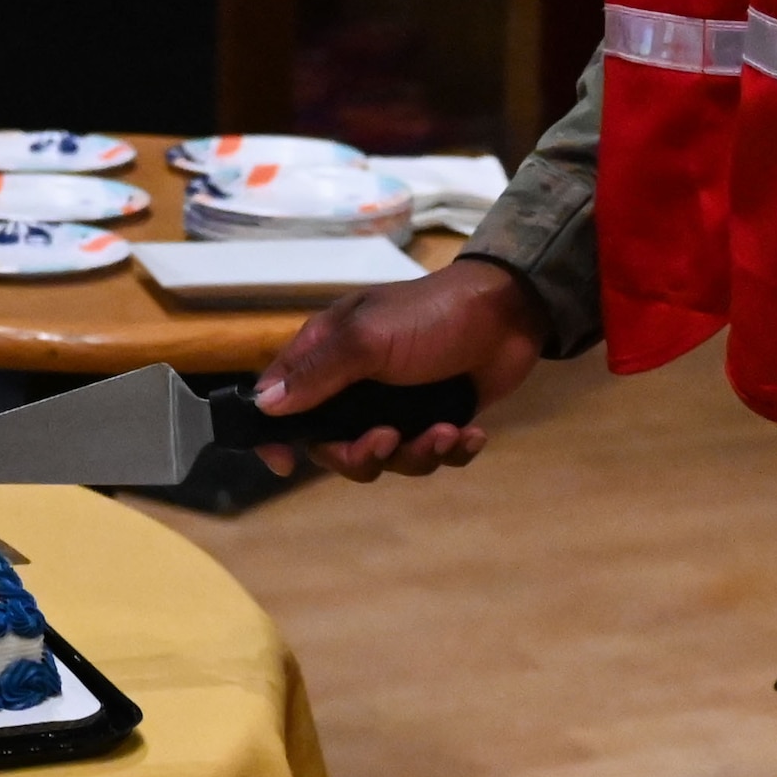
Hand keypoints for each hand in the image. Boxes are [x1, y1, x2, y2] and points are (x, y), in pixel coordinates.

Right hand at [253, 258, 548, 480]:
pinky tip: (470, 434)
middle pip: (334, 446)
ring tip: (447, 433)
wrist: (512, 311)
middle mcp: (353, 387)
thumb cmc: (431, 315)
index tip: (287, 465)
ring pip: (385, 458)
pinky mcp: (434, 418)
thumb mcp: (368, 339)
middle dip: (363, 454)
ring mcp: (394, 406)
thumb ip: (318, 373)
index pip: (281, 403)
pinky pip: (430, 456)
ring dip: (417, 455)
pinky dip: (451, 452)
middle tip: (391, 439)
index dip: (275, 437)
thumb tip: (265, 405)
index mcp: (326, 358)